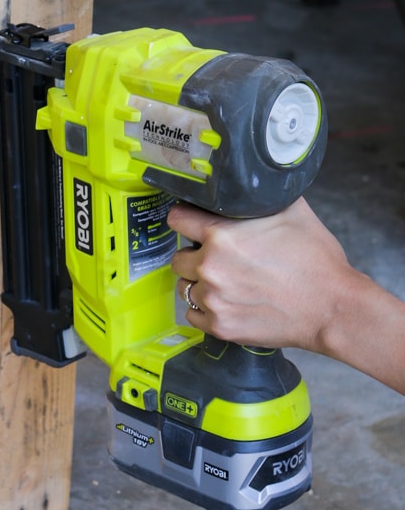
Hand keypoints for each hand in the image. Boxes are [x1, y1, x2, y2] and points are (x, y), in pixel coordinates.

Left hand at [168, 198, 350, 352]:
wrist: (333, 308)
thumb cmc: (315, 261)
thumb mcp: (291, 212)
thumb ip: (259, 197)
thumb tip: (249, 183)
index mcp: (220, 235)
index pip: (177, 219)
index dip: (185, 219)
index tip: (191, 224)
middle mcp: (210, 267)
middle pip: (178, 258)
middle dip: (195, 256)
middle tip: (219, 259)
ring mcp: (213, 299)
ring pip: (186, 287)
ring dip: (200, 284)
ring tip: (227, 283)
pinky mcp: (220, 326)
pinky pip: (193, 315)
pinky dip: (206, 310)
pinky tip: (228, 303)